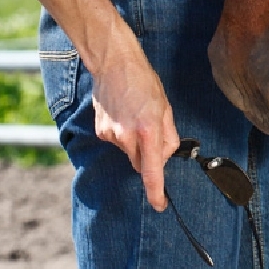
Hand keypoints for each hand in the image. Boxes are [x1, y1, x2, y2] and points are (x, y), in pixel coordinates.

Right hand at [92, 35, 179, 211]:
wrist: (114, 63)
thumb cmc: (143, 81)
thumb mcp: (165, 106)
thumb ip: (168, 134)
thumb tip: (166, 155)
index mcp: (148, 129)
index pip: (152, 171)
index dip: (156, 192)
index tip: (160, 204)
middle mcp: (127, 136)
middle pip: (141, 162)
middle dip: (148, 155)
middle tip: (151, 130)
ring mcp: (111, 135)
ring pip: (128, 151)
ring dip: (135, 141)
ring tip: (135, 113)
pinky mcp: (100, 131)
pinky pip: (117, 141)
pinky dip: (122, 133)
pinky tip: (123, 112)